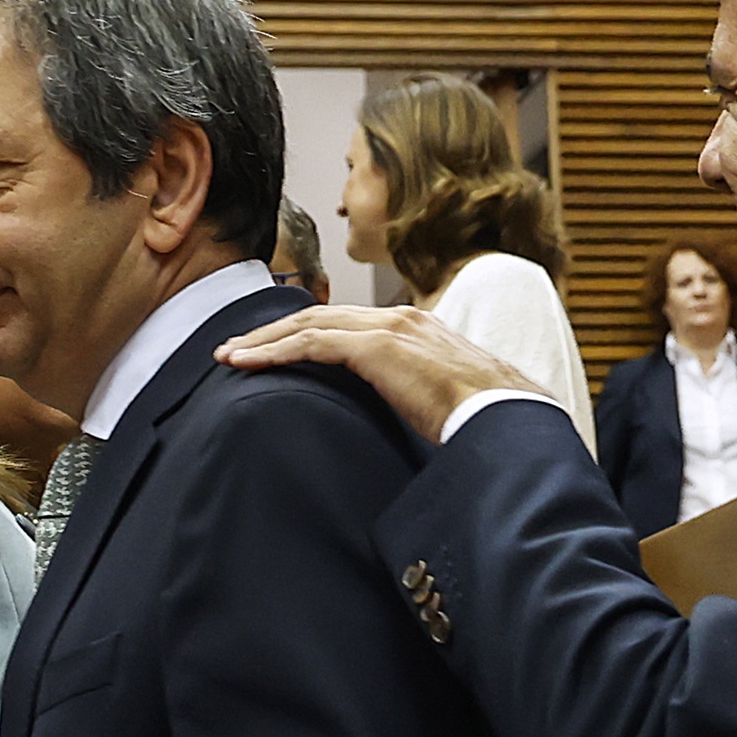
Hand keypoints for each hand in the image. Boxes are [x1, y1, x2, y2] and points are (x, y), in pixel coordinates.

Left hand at [217, 305, 542, 443]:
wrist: (506, 417)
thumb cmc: (481, 421)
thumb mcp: (438, 403)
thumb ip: (410, 397)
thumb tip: (395, 421)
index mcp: (414, 329)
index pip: (345, 321)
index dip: (303, 333)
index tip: (271, 352)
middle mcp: (399, 318)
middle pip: (320, 314)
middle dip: (272, 331)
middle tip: (235, 350)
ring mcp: (390, 327)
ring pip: (309, 323)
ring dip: (264, 340)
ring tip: (230, 358)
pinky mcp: (380, 347)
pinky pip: (314, 343)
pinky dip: (275, 352)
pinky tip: (248, 364)